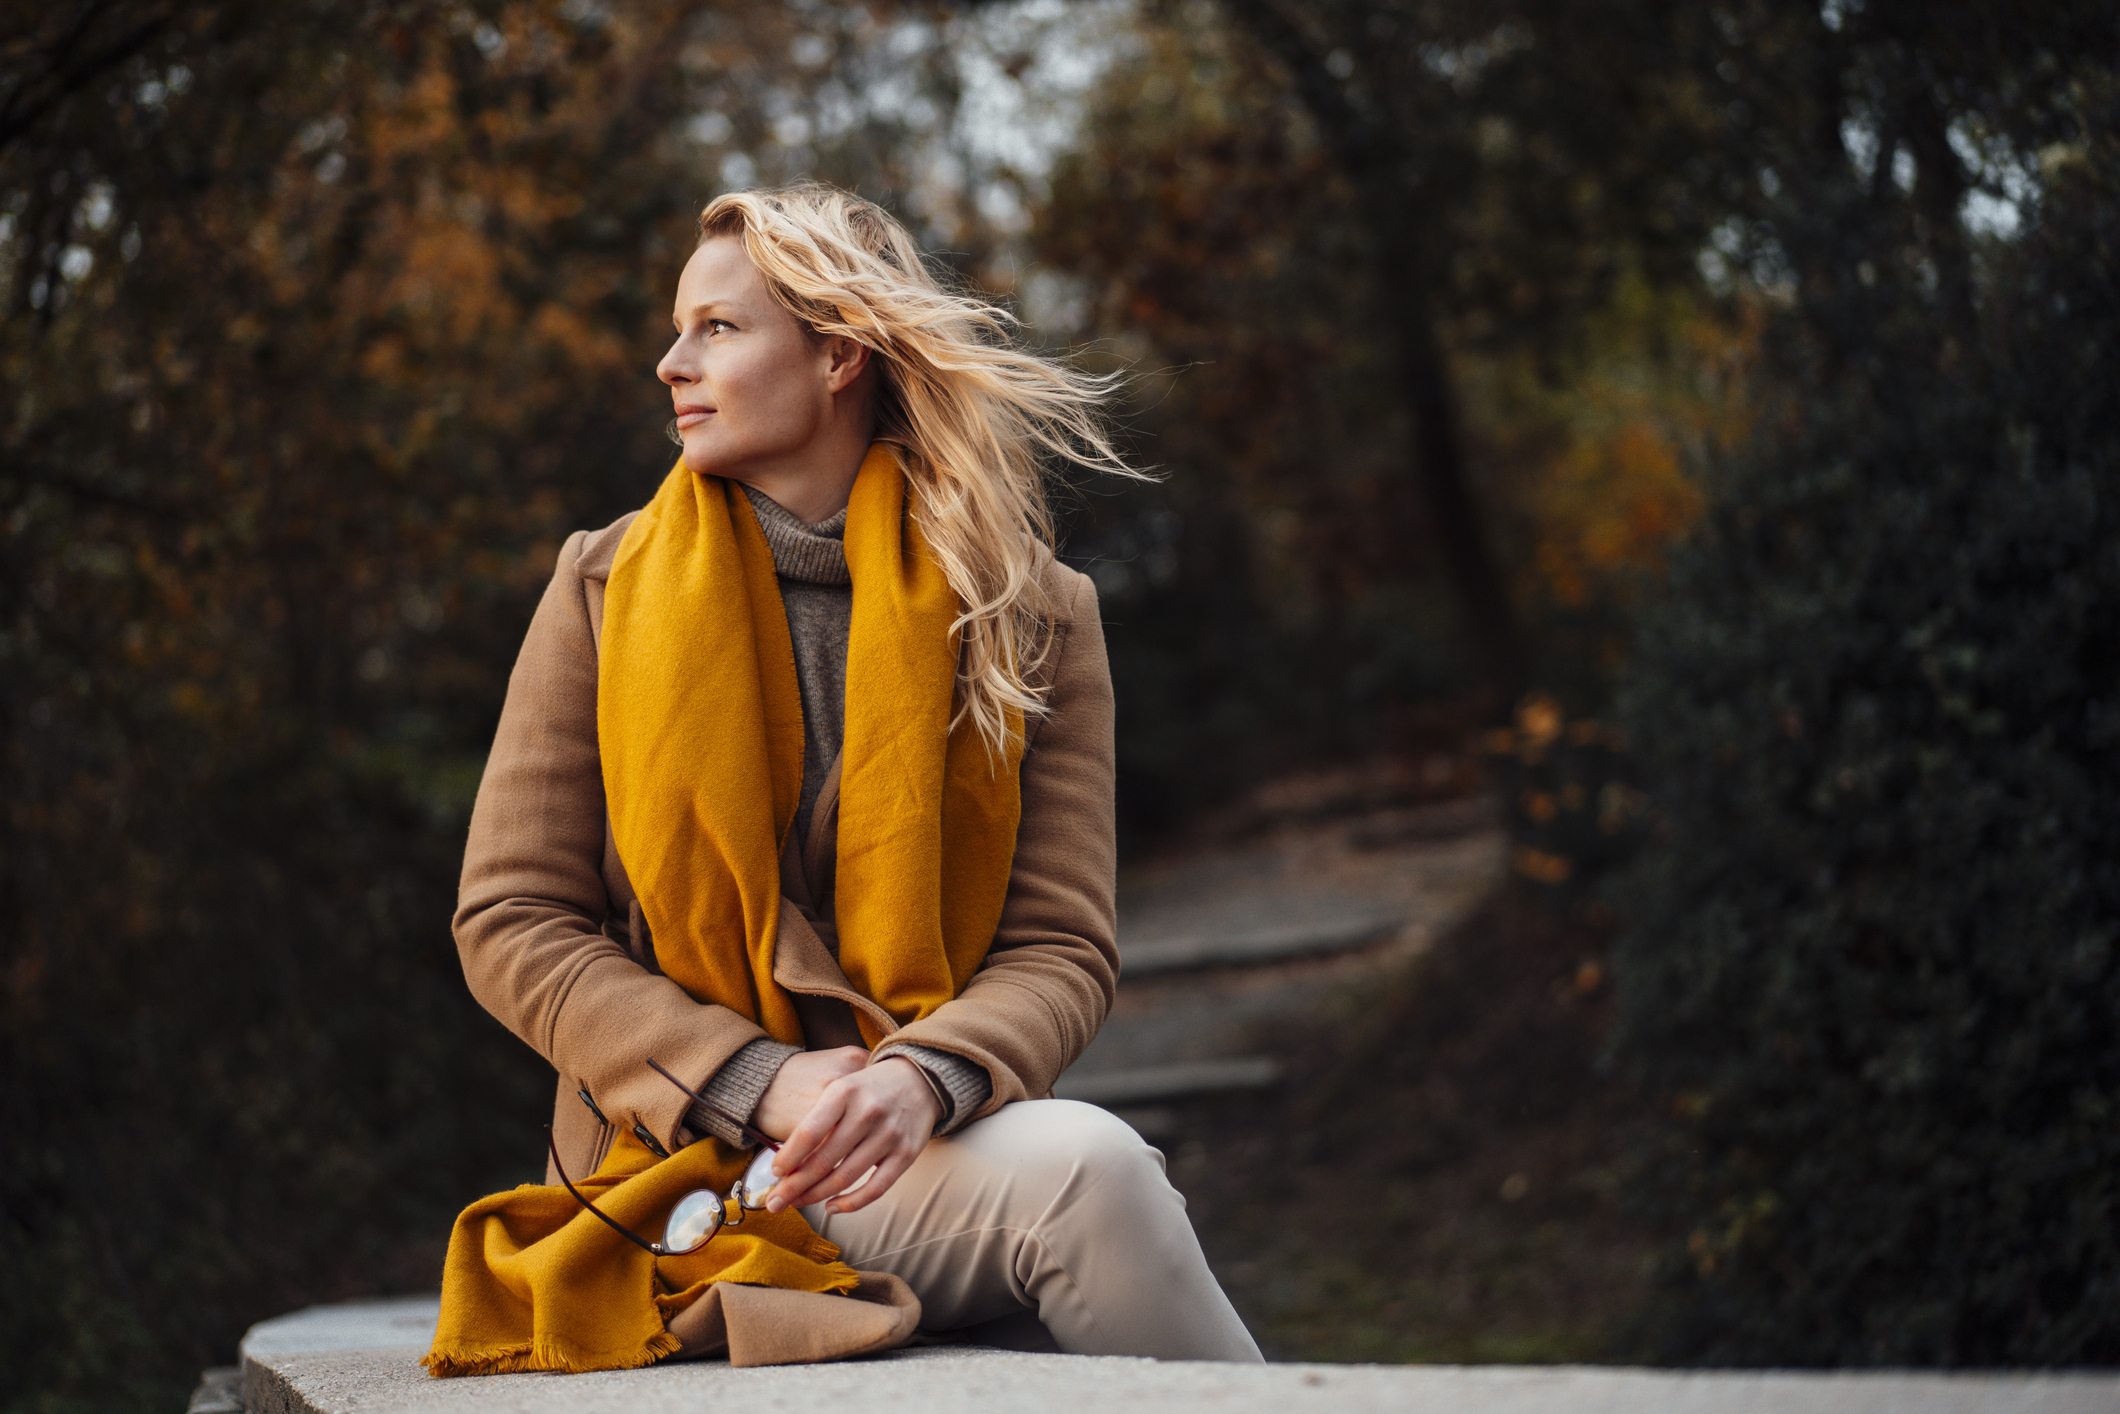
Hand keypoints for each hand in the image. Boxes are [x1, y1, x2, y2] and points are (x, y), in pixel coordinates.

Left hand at [764, 1055, 940, 1216]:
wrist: (919, 1078)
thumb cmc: (868, 1089)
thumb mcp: (841, 1089)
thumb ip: (818, 1120)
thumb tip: (787, 1162)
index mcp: (845, 1092)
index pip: (808, 1132)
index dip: (788, 1157)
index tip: (774, 1173)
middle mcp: (867, 1112)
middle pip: (823, 1160)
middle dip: (793, 1187)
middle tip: (774, 1202)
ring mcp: (888, 1135)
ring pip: (844, 1178)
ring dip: (815, 1196)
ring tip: (796, 1203)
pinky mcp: (906, 1154)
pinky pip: (875, 1189)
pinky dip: (850, 1203)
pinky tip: (831, 1207)